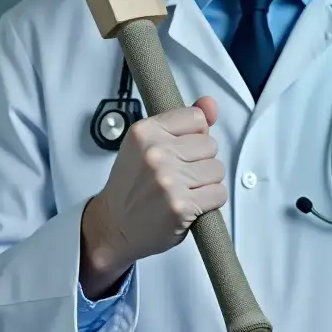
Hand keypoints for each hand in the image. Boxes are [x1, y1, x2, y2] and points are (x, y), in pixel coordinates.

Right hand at [80, 97, 226, 296]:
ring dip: (206, 182)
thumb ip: (182, 122)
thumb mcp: (147, 145)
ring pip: (217, 169)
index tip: (181, 148)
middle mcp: (156, 153)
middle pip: (210, 145)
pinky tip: (190, 203)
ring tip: (184, 189)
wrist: (112, 227)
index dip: (194, 135)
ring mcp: (168, 180)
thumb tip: (210, 104)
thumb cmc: (130, 187)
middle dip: (200, 160)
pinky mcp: (181, 206)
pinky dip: (210, 201)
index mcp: (145, 132)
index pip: (196, 118)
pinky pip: (219, 193)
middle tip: (179, 174)